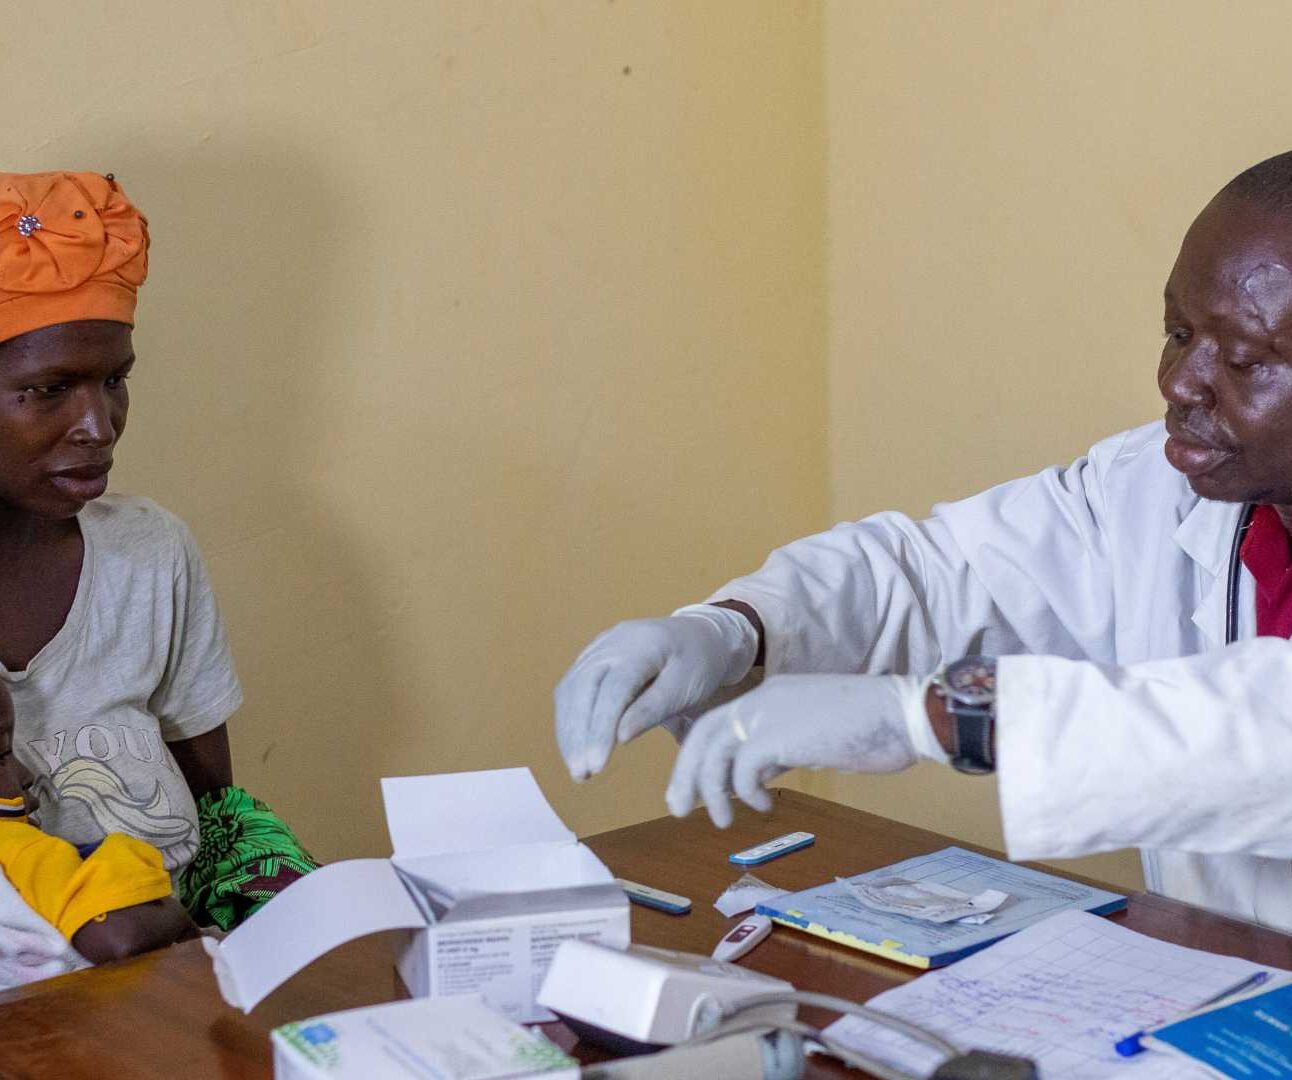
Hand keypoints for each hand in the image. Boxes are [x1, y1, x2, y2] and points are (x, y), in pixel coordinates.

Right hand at [555, 606, 757, 780]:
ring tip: (577, 769)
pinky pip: (572, 688)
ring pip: (571, 690)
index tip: (597, 764)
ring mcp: (599, 647)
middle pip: (583, 688)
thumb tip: (620, 737)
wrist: (701, 634)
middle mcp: (612, 642)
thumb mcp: (687, 686)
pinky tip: (575, 746)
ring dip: (569, 731)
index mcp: (641, 644)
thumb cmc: (699, 662)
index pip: (613, 689)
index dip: (601, 728)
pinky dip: (570, 720)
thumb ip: (654, 709)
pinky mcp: (592, 658)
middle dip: (578, 735)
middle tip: (581, 774)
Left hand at [665, 673, 937, 826]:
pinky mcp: (779, 735)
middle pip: (703, 734)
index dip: (701, 754)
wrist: (903, 712)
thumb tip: (761, 772)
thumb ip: (784, 745)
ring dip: (711, 790)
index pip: (718, 721)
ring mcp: (768, 714)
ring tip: (721, 818)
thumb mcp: (815, 733)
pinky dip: (744, 792)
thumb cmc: (872, 726)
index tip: (694, 785)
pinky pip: (742, 769)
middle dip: (687, 773)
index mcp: (771, 694)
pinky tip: (763, 805)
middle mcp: (762, 698)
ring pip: (714, 752)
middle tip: (678, 807)